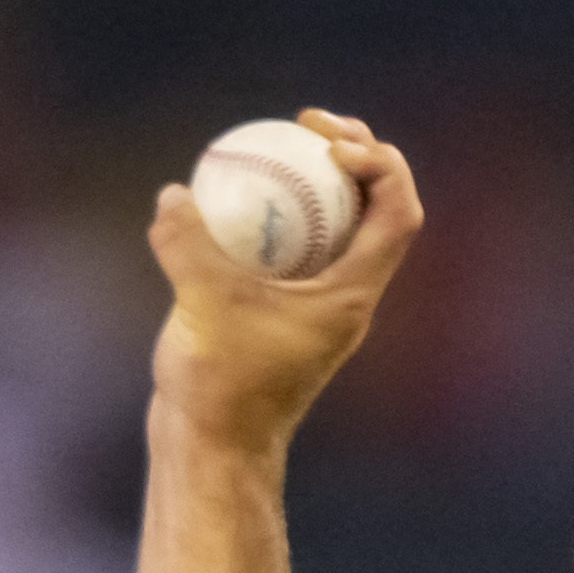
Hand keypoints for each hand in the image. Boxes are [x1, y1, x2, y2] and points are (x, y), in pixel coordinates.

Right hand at [147, 109, 422, 454]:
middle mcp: (343, 296)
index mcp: (352, 295)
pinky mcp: (277, 309)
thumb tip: (176, 194)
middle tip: (305, 123)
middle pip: (372, 207)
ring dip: (313, 178)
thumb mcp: (203, 308)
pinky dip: (270, 210)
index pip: (397, 214)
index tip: (329, 144)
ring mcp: (312, 303)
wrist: (212, 449)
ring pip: (331, 223)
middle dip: (352, 153)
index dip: (381, 164)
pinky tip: (225, 190)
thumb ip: (190, 246)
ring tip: (274, 141)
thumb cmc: (222, 390)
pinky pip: (288, 243)